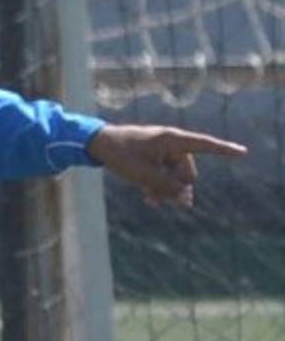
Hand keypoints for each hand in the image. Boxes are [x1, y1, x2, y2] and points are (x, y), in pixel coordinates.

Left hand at [86, 124, 246, 206]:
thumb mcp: (143, 174)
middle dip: (177, 187)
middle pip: (186, 171)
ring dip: (166, 189)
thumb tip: (186, 199)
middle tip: (159, 199)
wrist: (98, 145)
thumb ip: (166, 187)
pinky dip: (159, 185)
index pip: (203, 145)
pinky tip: (149, 199)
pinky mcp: (154, 158)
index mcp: (171, 140)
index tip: (242, 153)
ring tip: (151, 201)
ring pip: (175, 176)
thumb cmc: (120, 154)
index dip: (223, 150)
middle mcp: (171, 144)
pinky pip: (164, 174)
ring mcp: (163, 151)